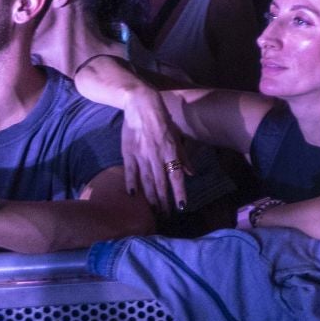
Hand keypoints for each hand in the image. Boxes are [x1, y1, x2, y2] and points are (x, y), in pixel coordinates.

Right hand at [120, 89, 189, 212]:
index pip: (176, 176)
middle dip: (163, 200)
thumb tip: (191, 174)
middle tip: (165, 215)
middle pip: (160, 182)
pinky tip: (133, 195)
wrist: (141, 105)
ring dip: (150, 196)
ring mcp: (141, 154)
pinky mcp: (128, 152)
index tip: (181, 206)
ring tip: (153, 210)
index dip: (179, 192)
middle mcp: (156, 155)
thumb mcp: (177, 136)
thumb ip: (183, 156)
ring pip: (146, 180)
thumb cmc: (162, 120)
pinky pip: (130, 171)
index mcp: (170, 150)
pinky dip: (131, 183)